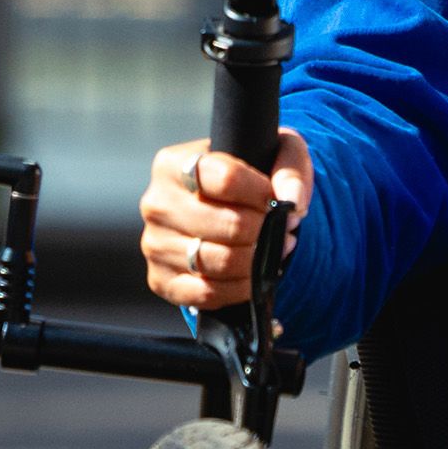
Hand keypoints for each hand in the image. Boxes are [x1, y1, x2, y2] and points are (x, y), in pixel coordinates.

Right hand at [140, 130, 309, 313]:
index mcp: (174, 165)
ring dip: (258, 261)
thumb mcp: (273, 155)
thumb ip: (290, 169)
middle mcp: (157, 204)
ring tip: (272, 250)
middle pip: (229, 224)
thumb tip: (291, 201)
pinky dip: (239, 288)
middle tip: (282, 231)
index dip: (262, 193)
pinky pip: (207, 293)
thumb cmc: (246, 179)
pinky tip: (252, 275)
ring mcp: (155, 245)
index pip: (227, 178)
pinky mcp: (161, 280)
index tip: (275, 200)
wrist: (222, 212)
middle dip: (265, 231)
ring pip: (221, 262)